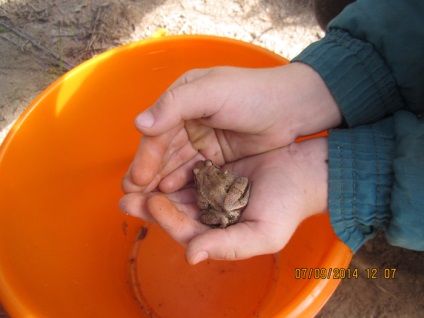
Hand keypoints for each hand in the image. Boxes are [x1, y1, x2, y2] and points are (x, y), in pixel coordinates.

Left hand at [119, 137, 328, 263]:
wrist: (303, 170)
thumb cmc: (287, 205)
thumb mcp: (263, 233)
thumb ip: (228, 246)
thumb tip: (191, 257)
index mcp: (221, 233)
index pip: (187, 231)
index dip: (167, 220)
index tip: (151, 204)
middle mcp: (213, 215)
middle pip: (176, 213)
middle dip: (150, 206)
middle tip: (127, 197)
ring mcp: (212, 192)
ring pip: (177, 193)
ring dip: (155, 188)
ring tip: (133, 181)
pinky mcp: (215, 171)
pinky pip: (188, 172)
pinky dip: (172, 170)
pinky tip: (157, 162)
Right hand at [122, 63, 340, 193]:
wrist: (291, 108)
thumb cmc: (252, 93)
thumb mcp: (213, 92)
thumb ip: (176, 105)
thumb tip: (139, 124)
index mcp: (182, 99)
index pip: (158, 131)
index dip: (146, 156)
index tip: (136, 179)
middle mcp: (188, 120)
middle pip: (163, 151)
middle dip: (148, 173)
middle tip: (132, 198)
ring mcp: (203, 140)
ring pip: (176, 164)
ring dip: (161, 182)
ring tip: (147, 202)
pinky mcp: (217, 157)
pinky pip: (194, 173)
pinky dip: (182, 183)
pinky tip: (172, 195)